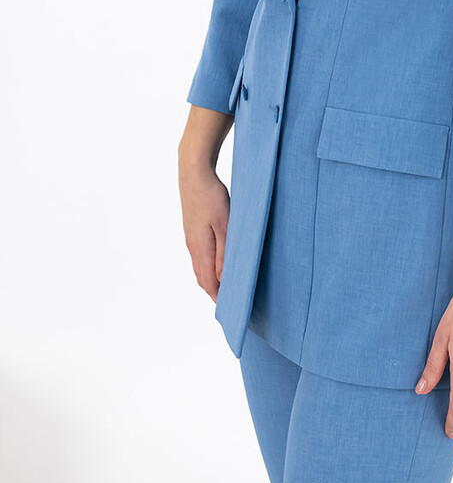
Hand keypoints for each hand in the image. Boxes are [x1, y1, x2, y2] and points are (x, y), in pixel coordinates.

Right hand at [178, 154, 230, 302]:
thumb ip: (224, 253)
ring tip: (227, 286)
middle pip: (202, 278)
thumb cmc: (211, 197)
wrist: (193, 172)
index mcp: (200, 249)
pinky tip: (218, 261)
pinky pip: (200, 254)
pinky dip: (209, 265)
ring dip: (212, 278)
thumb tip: (222, 280)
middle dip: (215, 292)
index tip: (231, 310)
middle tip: (232, 301)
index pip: (208, 283)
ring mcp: (190, 237)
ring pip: (200, 266)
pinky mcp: (192, 228)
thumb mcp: (225, 224)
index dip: (219, 298)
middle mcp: (192, 247)